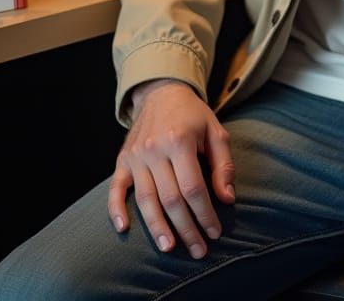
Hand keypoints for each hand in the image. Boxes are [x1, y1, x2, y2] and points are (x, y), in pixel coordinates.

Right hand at [107, 79, 234, 258]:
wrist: (161, 93)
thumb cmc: (193, 115)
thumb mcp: (215, 131)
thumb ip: (223, 164)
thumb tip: (227, 198)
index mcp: (179, 140)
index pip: (193, 188)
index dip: (205, 214)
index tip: (215, 232)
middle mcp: (155, 149)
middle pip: (170, 199)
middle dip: (186, 228)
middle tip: (198, 250)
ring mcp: (135, 156)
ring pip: (146, 199)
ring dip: (157, 227)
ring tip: (169, 248)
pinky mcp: (122, 160)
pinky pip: (116, 188)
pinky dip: (116, 209)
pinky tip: (123, 229)